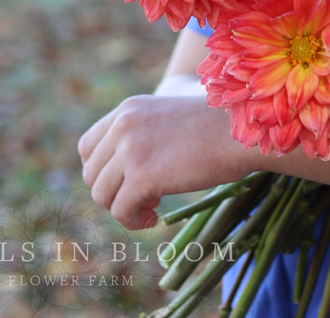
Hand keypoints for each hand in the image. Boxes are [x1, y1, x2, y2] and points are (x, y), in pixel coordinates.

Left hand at [77, 94, 246, 228]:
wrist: (241, 131)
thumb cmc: (215, 128)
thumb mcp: (167, 120)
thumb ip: (140, 136)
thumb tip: (119, 174)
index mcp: (129, 109)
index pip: (88, 146)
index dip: (102, 170)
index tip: (126, 180)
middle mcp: (124, 124)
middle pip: (92, 173)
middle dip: (114, 191)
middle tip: (145, 195)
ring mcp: (131, 149)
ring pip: (102, 194)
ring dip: (123, 207)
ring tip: (152, 205)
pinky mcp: (142, 175)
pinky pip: (120, 210)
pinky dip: (134, 220)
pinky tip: (155, 217)